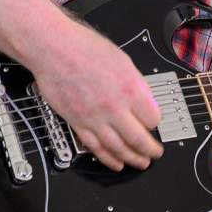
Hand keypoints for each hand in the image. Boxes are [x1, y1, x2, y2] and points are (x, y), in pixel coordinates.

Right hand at [31, 21, 163, 171]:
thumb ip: (136, 82)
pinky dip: (108, 159)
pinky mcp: (77, 123)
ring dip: (132, 158)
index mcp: (130, 88)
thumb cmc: (85, 47)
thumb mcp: (123, 60)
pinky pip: (95, 147)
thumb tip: (145, 99)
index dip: (156, 122)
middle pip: (138, 138)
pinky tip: (116, 163)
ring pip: (118, 148)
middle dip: (150, 150)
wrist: (54, 49)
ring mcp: (95, 118)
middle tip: (155, 153)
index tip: (156, 123)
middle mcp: (114, 106)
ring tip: (141, 163)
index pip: (153, 118)